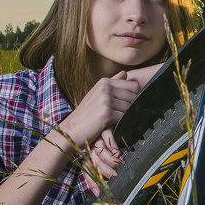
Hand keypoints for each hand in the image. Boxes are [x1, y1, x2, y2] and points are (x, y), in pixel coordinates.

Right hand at [77, 66, 156, 195]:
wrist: (70, 131)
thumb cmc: (86, 116)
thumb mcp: (97, 95)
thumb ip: (112, 84)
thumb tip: (125, 73)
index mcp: (104, 82)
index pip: (134, 85)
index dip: (134, 97)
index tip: (126, 106)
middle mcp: (105, 87)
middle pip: (134, 96)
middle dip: (131, 107)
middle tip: (120, 116)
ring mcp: (106, 99)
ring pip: (130, 107)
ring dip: (126, 116)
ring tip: (114, 121)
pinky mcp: (106, 113)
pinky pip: (125, 117)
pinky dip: (122, 123)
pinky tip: (113, 126)